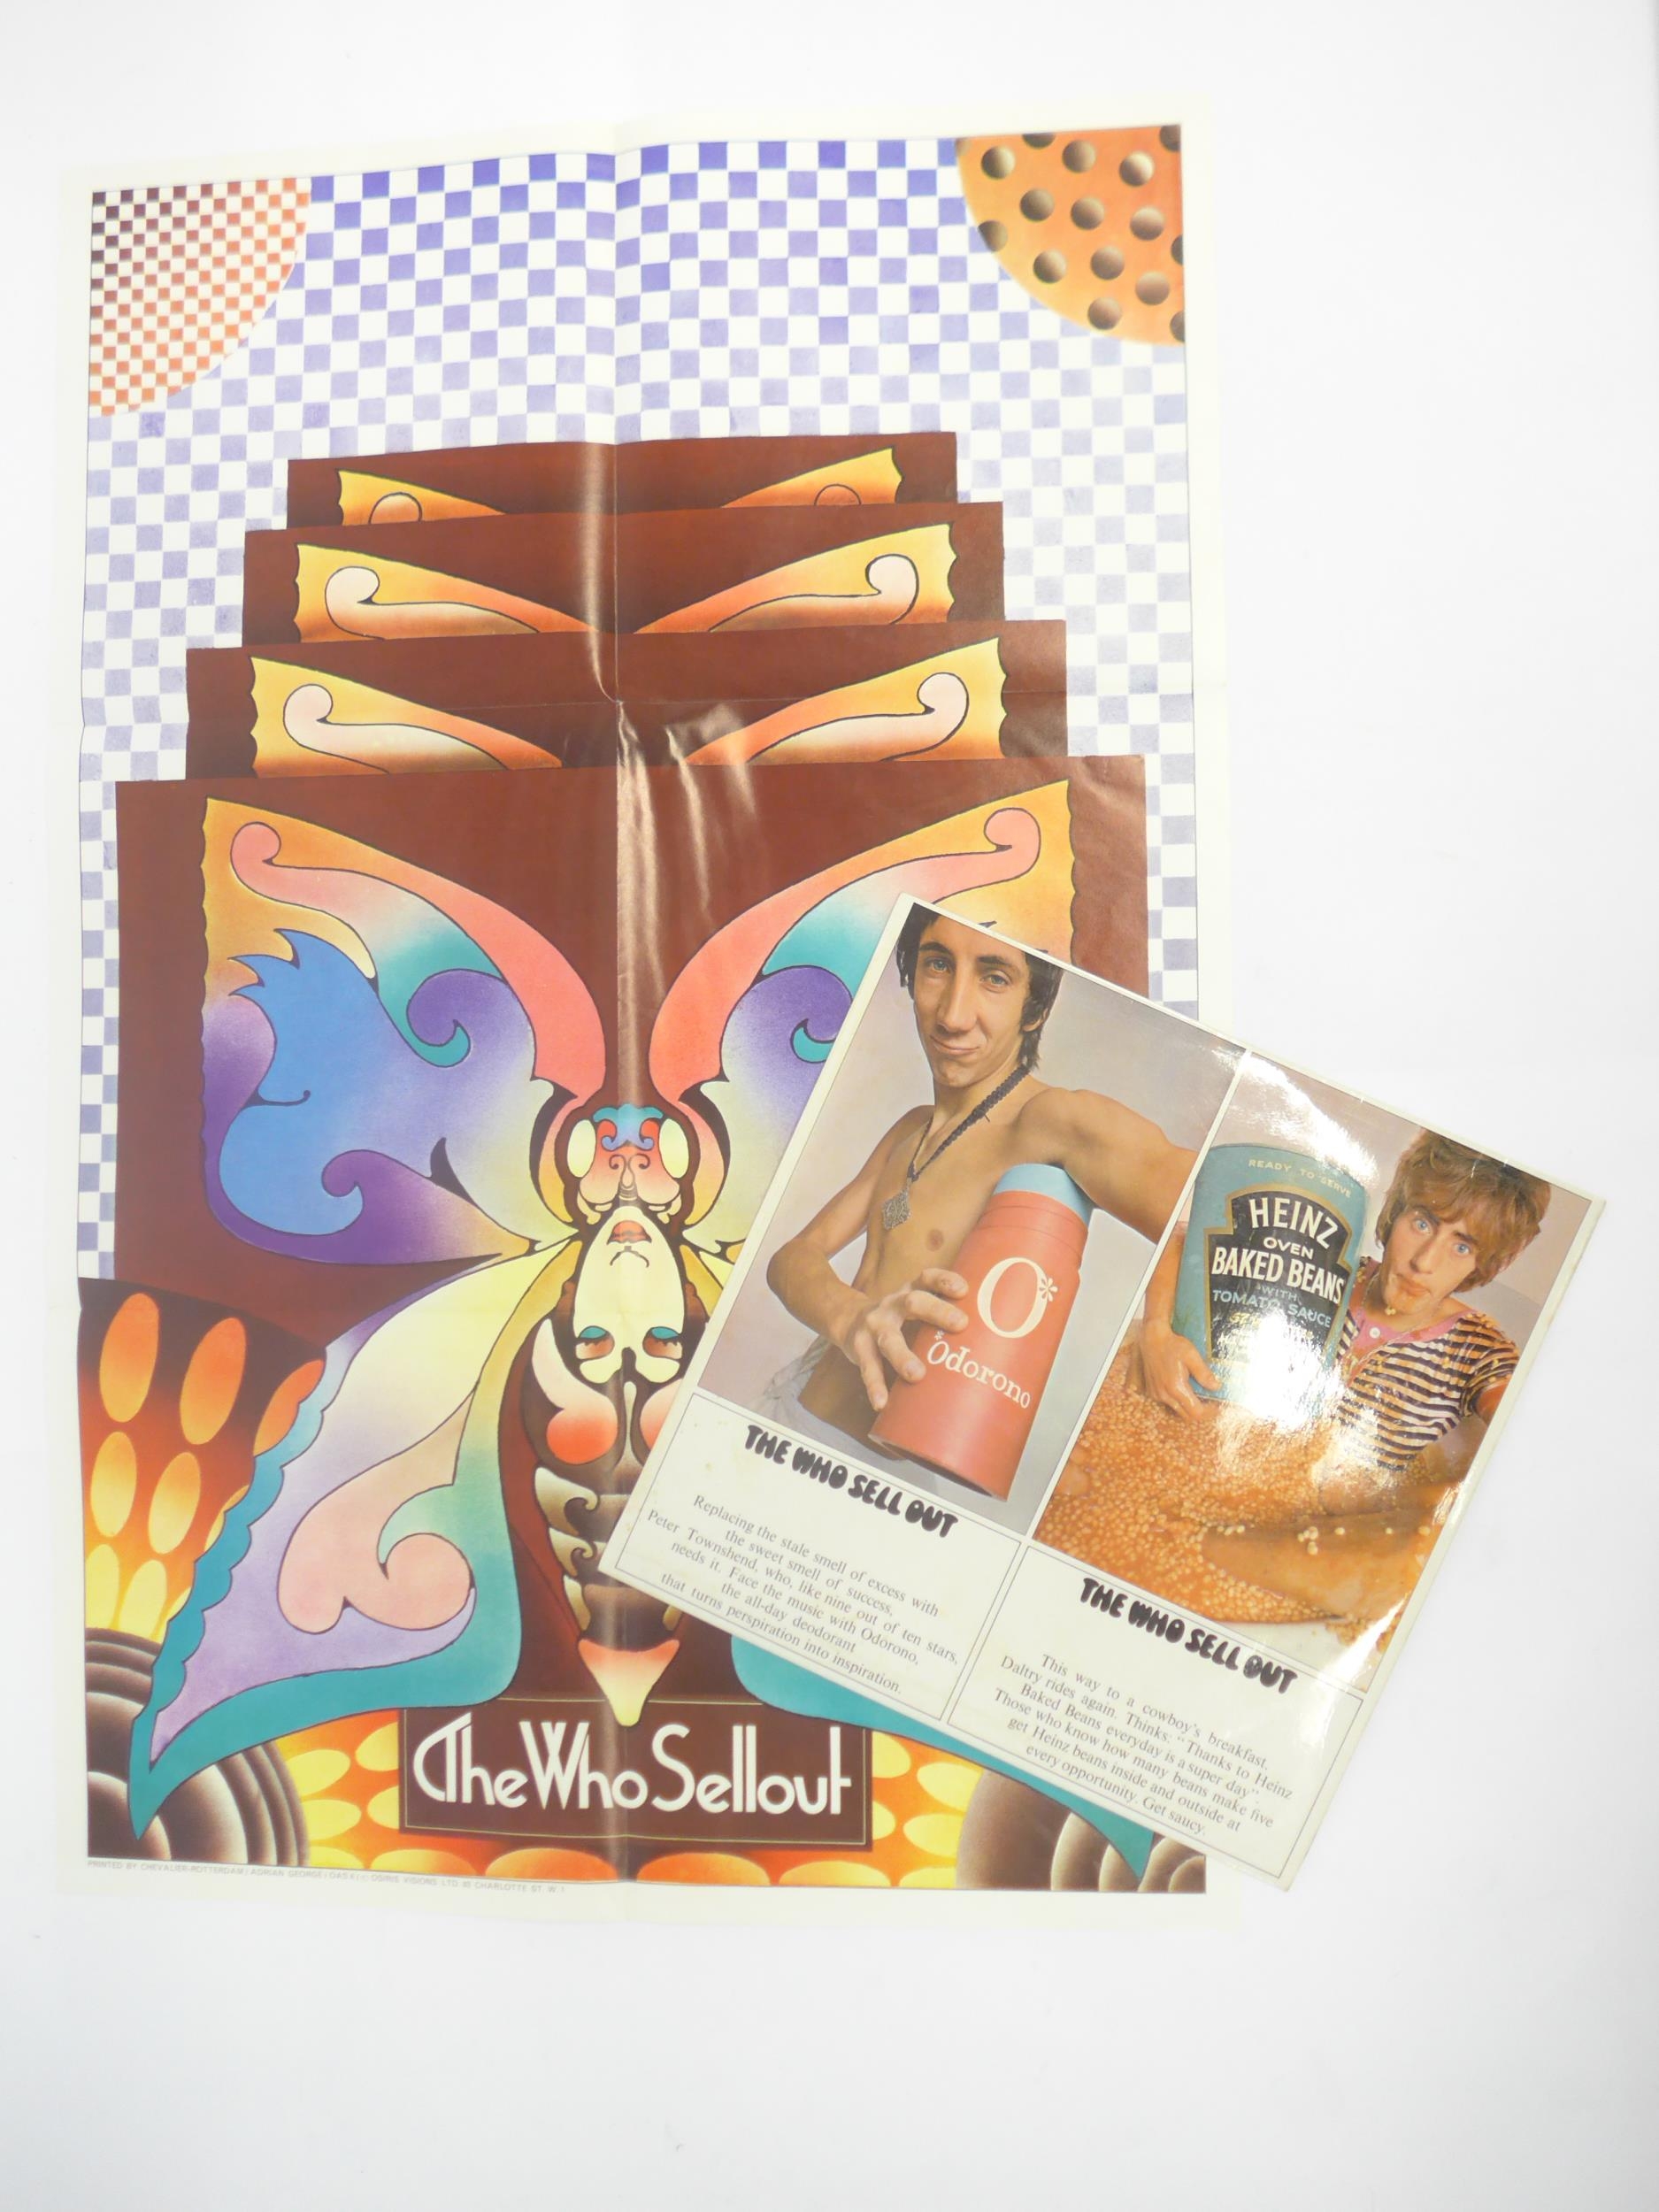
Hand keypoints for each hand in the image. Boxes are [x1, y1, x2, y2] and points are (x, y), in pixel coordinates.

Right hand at [835, 1270, 968, 1412]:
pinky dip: (875, 1386)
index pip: (927, 1279)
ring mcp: (874, 1326)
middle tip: (961, 1324)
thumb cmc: (895, 1318)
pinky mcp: (860, 1349)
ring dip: (903, 1357)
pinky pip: (868, 1367)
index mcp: (909, 1292)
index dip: (945, 1281)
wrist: (846, 1319)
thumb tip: (989, 1341)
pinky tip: (882, 1402)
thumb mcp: (913, 1308)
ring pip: (889, 1339)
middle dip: (937, 1311)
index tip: (964, 1289)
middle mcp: (892, 1305)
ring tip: (917, 1375)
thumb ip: (940, 1318)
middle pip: (914, 1302)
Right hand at [1133, 1319, 1217, 1420]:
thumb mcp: (1192, 1356)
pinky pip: (1168, 1403)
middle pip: (1187, 1415)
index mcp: (1176, 1387)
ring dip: (1189, 1407)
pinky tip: (1184, 1391)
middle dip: (1201, 1412)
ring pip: (1177, 1410)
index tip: (1217, 1406)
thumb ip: (1204, 1374)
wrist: (1152, 1338)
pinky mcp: (1152, 1391)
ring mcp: (1156, 1394)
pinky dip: (1179, 1402)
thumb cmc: (1172, 1345)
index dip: (1209, 1412)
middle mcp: (1164, 1394)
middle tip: (1211, 1403)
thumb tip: (1216, 1387)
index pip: (1196, 1412)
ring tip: (1199, 1397)